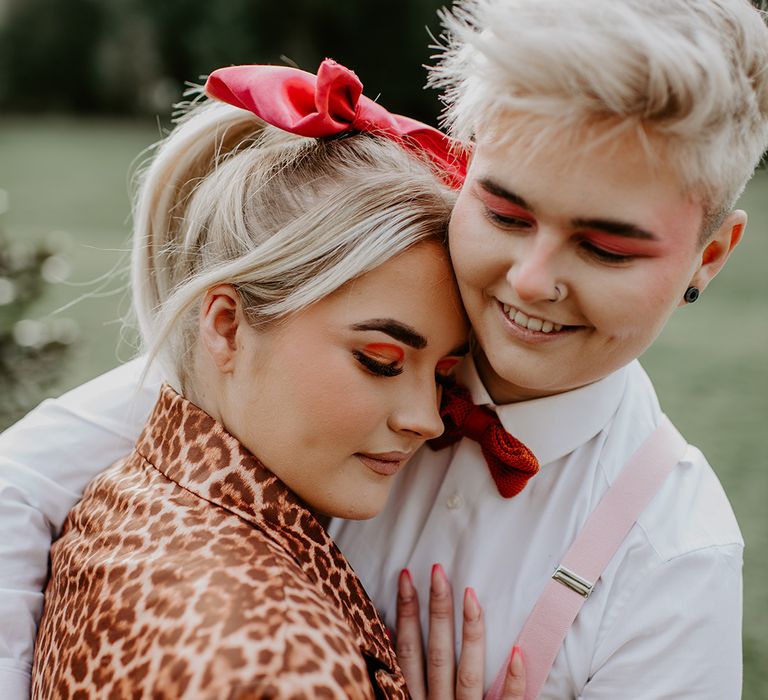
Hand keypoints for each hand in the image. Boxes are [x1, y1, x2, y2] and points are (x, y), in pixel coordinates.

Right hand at [395, 564, 524, 699]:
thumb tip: (388, 631)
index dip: (406, 613)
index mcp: (414, 699)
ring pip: (469, 673)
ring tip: (470, 594)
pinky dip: (512, 680)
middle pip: (439, 654)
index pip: (408, 651)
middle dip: (437, 610)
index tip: (406, 577)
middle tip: (438, 571)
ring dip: (470, 633)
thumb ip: (401, 673)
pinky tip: (517, 651)